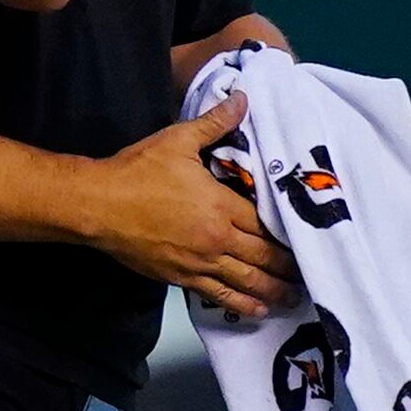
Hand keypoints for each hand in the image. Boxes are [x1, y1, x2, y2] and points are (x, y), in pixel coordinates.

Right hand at [91, 97, 298, 318]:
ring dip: (273, 291)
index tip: (309, 240)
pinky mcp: (181, 278)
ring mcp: (199, 263)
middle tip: (311, 274)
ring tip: (294, 298)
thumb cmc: (138, 171)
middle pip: (264, 257)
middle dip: (289, 267)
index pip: (266, 224)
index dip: (290, 234)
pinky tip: (258, 311)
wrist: (98, 205)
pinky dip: (242, 305)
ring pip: (247, 282)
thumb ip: (214, 124)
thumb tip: (242, 99)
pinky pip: (219, 295)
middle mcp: (217, 239)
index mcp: (221, 206)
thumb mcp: (178, 141)